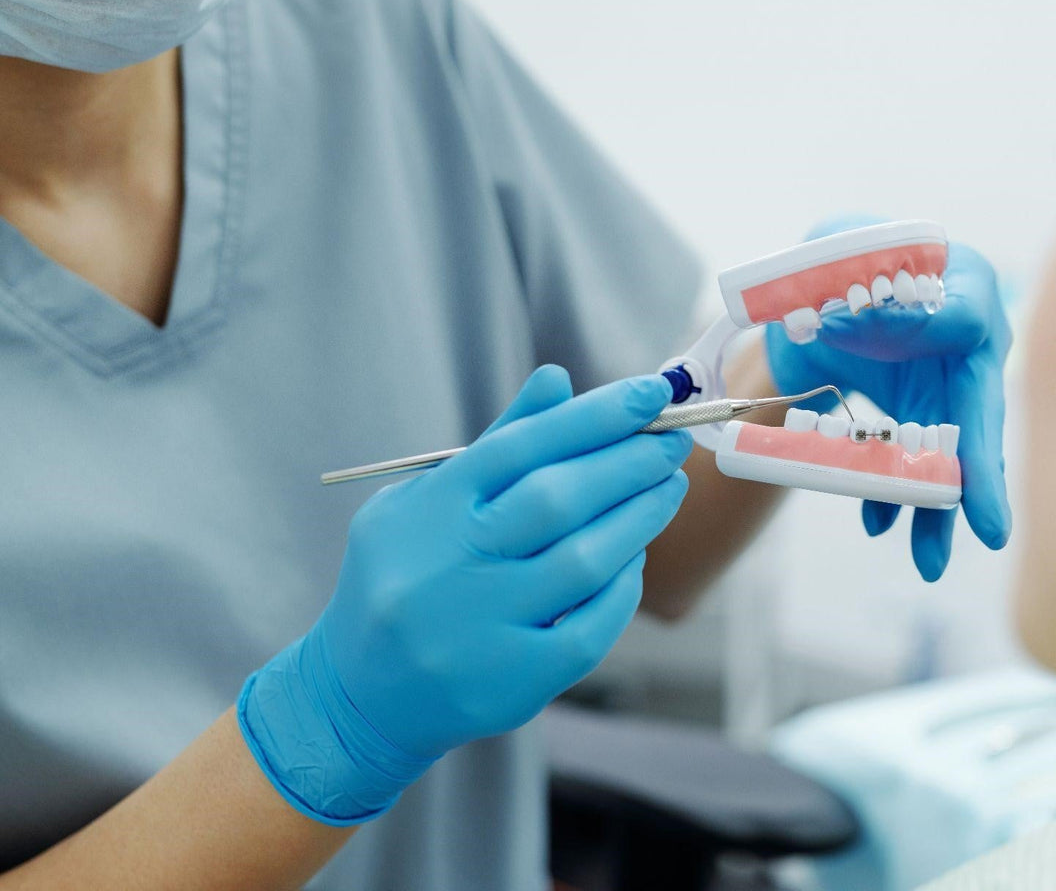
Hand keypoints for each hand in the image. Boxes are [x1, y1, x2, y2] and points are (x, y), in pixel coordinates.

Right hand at [238, 366, 691, 823]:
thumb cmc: (407, 576)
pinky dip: (622, 587)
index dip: (594, 416)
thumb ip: (497, 444)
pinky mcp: (510, 682)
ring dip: (639, 518)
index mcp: (427, 510)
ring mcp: (479, 628)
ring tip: (668, 488)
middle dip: (628, 462)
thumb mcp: (426, 501)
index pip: (522, 447)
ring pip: (583, 561)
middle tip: (673, 439)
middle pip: (557, 499)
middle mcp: (449, 566)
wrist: (362, 694)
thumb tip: (559, 380)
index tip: (652, 392)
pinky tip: (636, 557)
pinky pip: (589, 628)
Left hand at [765, 219, 1011, 581]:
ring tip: (929, 564)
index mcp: (965, 285)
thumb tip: (848, 319)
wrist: (820, 290)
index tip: (872, 338)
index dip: (926, 337)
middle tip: (991, 532)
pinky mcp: (916, 419)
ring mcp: (946, 388)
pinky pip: (911, 466)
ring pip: (949, 457)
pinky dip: (890, 497)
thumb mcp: (837, 246)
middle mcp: (971, 345)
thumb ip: (843, 267)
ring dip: (935, 510)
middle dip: (979, 476)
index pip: (964, 316)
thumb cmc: (841, 255)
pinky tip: (876, 522)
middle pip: (979, 413)